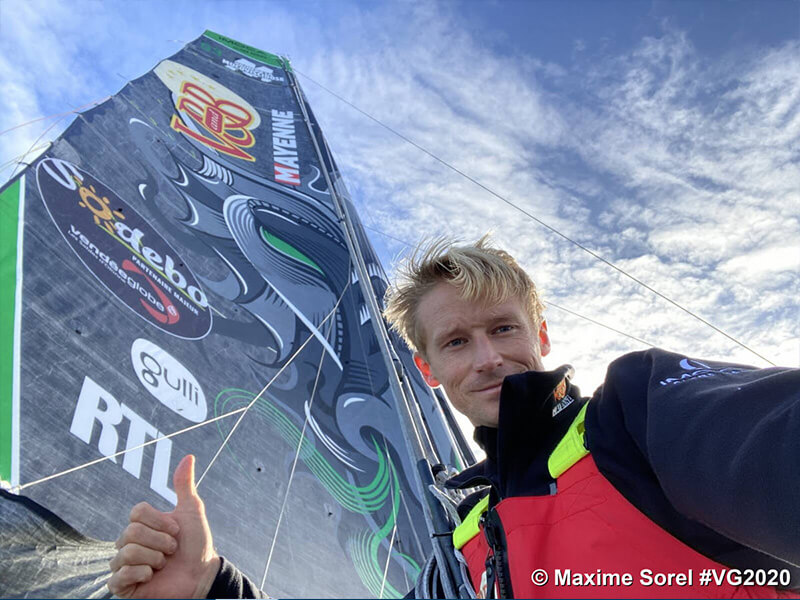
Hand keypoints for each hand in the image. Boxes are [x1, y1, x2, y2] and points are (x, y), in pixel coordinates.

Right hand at [108, 455, 219, 597]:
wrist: (201, 576)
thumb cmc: (196, 546)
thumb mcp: (192, 511)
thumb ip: (184, 486)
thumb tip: (188, 456)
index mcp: (141, 525)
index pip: (137, 512)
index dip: (160, 521)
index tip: (177, 531)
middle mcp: (128, 543)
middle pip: (131, 532)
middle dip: (160, 541)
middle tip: (171, 551)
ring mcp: (123, 565)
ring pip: (126, 552)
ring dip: (153, 558)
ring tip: (163, 565)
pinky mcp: (122, 587)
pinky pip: (118, 577)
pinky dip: (141, 575)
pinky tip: (151, 577)